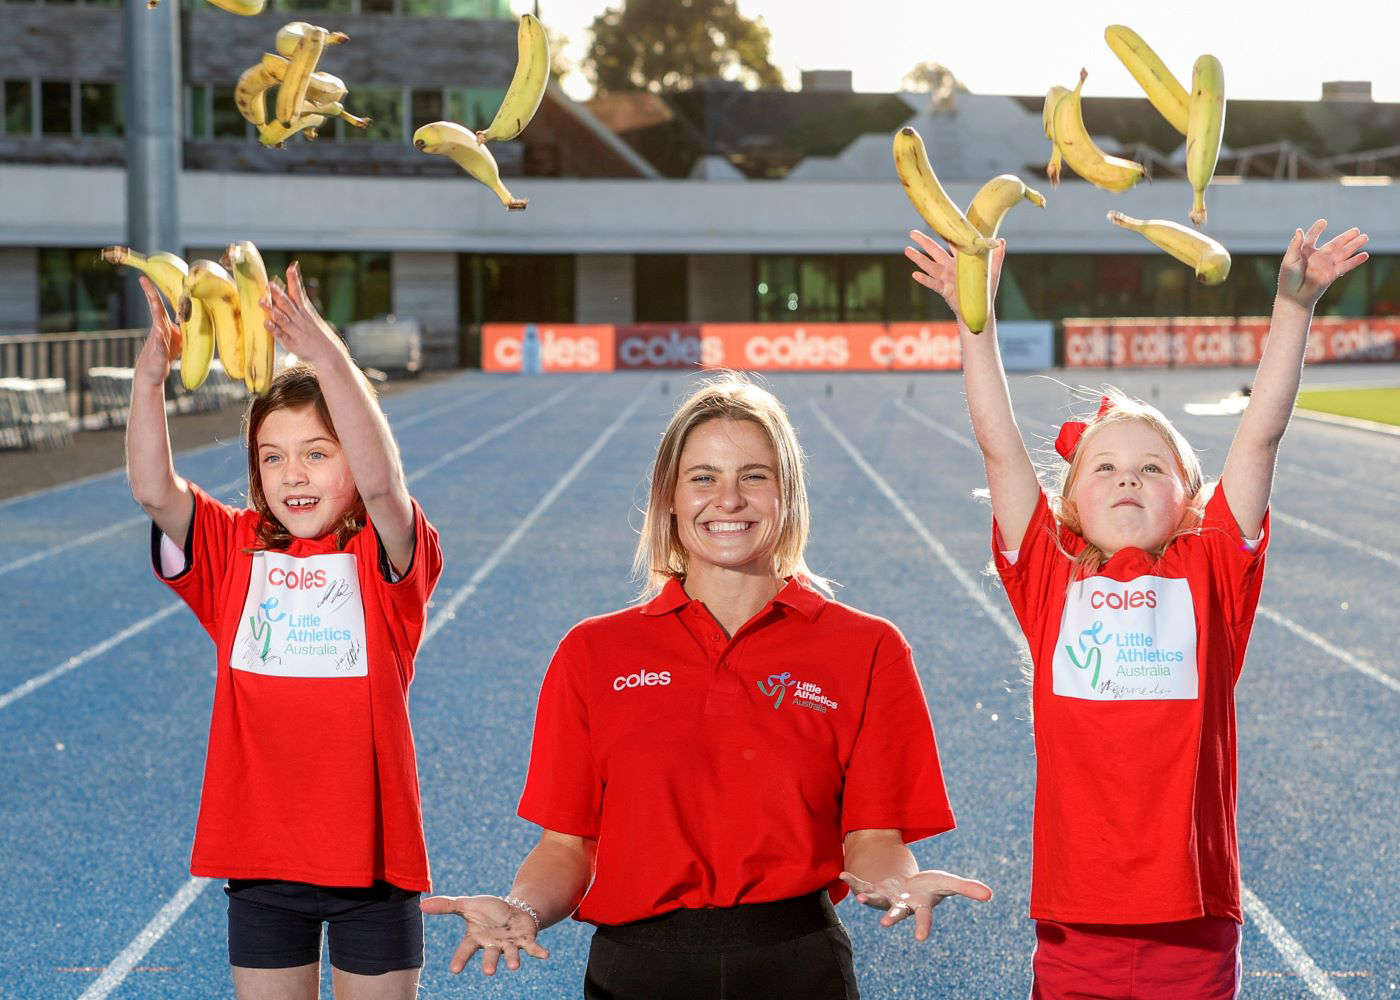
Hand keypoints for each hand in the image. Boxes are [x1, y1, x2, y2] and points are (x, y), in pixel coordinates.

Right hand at [133, 276, 178, 386]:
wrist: (153, 373)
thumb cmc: (165, 355)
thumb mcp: (177, 339)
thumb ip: (182, 328)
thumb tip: (194, 318)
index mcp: (164, 325)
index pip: (160, 305)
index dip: (155, 291)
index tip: (148, 277)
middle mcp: (159, 330)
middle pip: (156, 309)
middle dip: (150, 294)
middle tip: (144, 279)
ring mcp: (158, 341)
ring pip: (158, 324)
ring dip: (156, 313)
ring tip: (153, 300)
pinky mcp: (160, 353)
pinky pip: (160, 344)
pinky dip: (159, 337)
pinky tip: (159, 330)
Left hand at [260, 261, 343, 366]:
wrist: (328, 353)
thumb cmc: (314, 330)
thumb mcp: (309, 312)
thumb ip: (297, 296)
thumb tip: (290, 275)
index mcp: (304, 309)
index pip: (299, 292)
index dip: (295, 280)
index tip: (291, 268)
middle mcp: (299, 318)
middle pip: (288, 304)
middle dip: (279, 294)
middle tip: (270, 284)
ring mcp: (295, 330)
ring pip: (283, 318)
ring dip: (272, 309)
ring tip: (262, 301)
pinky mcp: (291, 342)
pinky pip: (281, 335)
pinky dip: (274, 329)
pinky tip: (266, 323)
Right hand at [420, 894, 548, 975]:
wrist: (512, 910)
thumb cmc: (487, 910)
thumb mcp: (467, 904)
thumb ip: (446, 906)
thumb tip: (421, 905)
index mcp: (477, 938)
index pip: (466, 949)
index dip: (460, 959)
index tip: (454, 971)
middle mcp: (493, 945)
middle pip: (490, 955)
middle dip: (489, 963)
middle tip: (489, 972)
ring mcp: (510, 944)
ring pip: (510, 954)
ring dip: (512, 960)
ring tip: (514, 966)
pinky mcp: (526, 940)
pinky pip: (532, 948)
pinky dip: (538, 952)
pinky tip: (546, 955)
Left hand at [840, 868, 992, 941]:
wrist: (908, 885)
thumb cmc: (929, 886)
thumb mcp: (948, 883)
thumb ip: (967, 889)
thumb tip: (990, 895)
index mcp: (920, 904)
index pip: (923, 917)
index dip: (923, 926)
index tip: (921, 939)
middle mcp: (902, 904)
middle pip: (897, 912)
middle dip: (891, 917)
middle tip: (884, 924)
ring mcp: (887, 897)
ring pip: (876, 899)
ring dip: (868, 898)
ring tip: (860, 897)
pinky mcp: (875, 888)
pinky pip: (862, 884)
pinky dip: (852, 880)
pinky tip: (842, 874)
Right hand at [906, 232, 1004, 328]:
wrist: (978, 309)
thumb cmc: (986, 290)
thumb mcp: (993, 271)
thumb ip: (997, 256)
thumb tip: (1001, 240)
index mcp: (961, 260)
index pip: (952, 243)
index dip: (944, 233)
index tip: (937, 222)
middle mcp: (950, 267)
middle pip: (935, 251)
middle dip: (924, 242)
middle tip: (912, 233)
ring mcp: (945, 278)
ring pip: (929, 266)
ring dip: (918, 258)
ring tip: (907, 250)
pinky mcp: (944, 289)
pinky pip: (932, 283)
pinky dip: (924, 280)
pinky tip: (915, 274)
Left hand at [1277, 220, 1368, 307]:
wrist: (1294, 297)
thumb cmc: (1288, 280)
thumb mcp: (1289, 260)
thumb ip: (1295, 245)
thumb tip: (1299, 229)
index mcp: (1305, 252)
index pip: (1311, 238)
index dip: (1317, 230)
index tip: (1323, 222)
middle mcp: (1317, 257)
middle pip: (1334, 244)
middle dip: (1346, 237)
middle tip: (1356, 229)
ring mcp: (1326, 265)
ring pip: (1343, 253)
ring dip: (1354, 245)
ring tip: (1365, 237)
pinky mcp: (1332, 274)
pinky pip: (1346, 266)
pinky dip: (1355, 261)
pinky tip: (1365, 255)